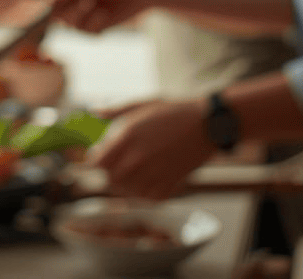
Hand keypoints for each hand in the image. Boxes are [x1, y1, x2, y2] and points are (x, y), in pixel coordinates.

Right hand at [43, 0, 152, 33]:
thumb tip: (46, 0)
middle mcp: (72, 3)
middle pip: (54, 13)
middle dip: (65, 9)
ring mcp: (83, 17)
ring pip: (70, 25)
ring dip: (80, 15)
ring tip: (94, 3)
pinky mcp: (95, 29)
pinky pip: (87, 33)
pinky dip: (95, 24)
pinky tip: (105, 15)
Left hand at [88, 98, 215, 199]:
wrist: (207, 125)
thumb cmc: (175, 112)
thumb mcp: (143, 104)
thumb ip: (116, 110)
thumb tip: (95, 111)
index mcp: (129, 136)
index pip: (97, 162)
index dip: (95, 161)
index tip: (99, 157)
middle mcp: (138, 158)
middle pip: (110, 179)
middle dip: (110, 173)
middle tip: (117, 165)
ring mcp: (154, 174)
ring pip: (127, 191)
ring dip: (126, 184)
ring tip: (134, 171)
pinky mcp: (169, 184)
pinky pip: (147, 198)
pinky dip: (145, 192)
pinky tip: (149, 179)